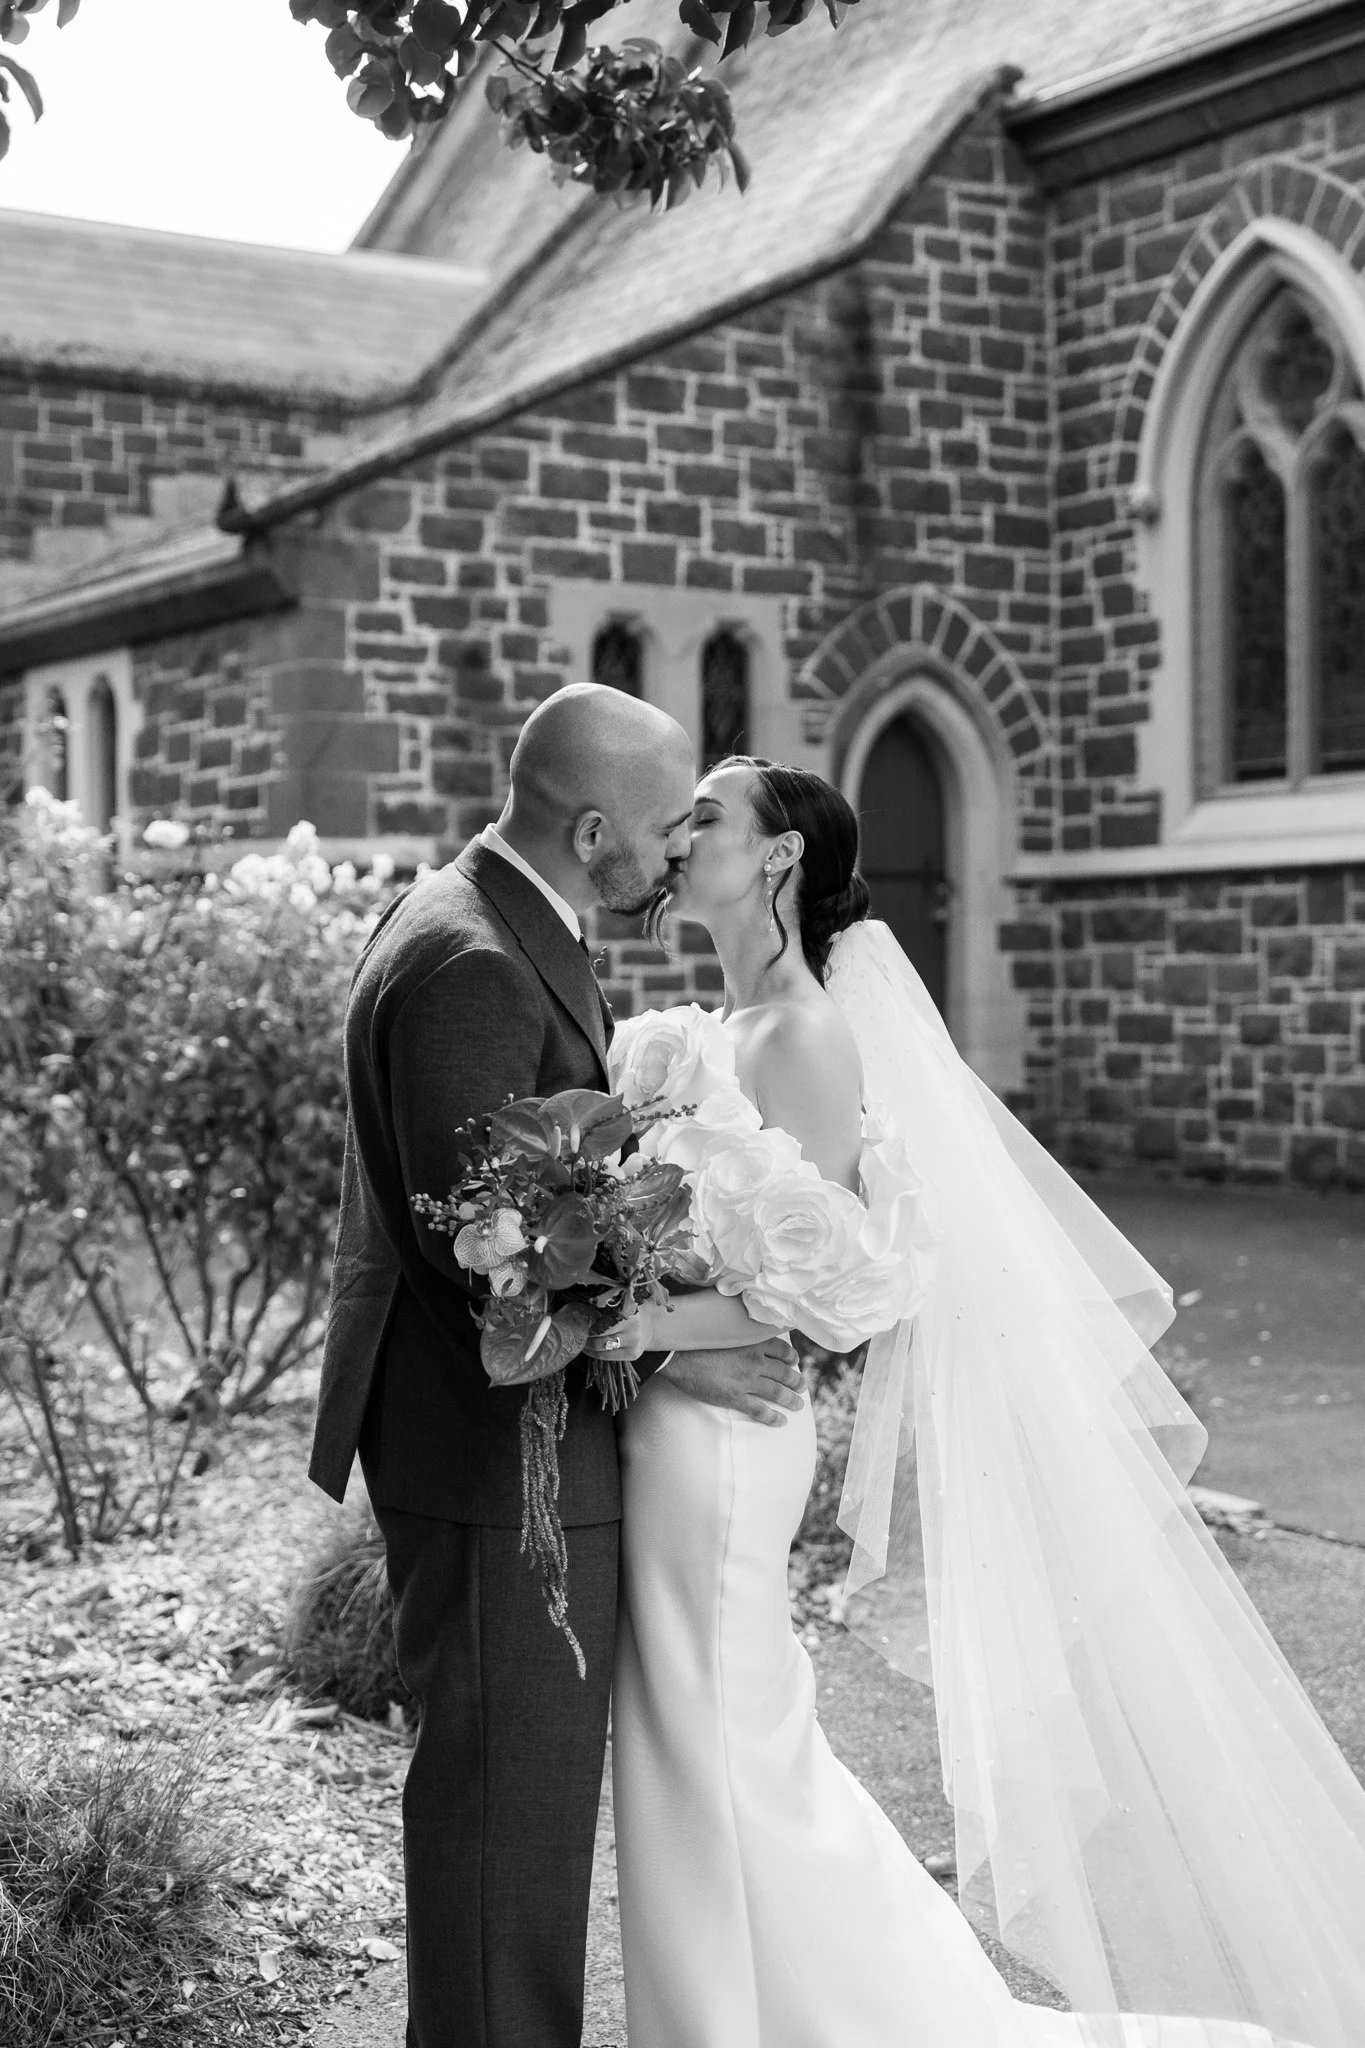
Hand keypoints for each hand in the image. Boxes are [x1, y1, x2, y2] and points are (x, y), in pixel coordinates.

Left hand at [582, 1300, 647, 1363]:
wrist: (652, 1325)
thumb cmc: (632, 1312)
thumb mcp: (623, 1304)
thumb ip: (608, 1305)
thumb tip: (584, 1306)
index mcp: (629, 1314)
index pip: (602, 1324)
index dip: (589, 1326)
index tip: (580, 1325)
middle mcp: (633, 1330)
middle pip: (600, 1338)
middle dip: (586, 1337)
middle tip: (577, 1334)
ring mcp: (633, 1345)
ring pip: (602, 1349)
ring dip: (588, 1347)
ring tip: (582, 1342)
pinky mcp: (632, 1355)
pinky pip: (608, 1357)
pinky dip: (596, 1354)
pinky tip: (589, 1349)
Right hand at [664, 1336, 803, 1425]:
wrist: (678, 1355)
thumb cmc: (697, 1340)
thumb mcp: (724, 1330)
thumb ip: (740, 1334)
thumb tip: (745, 1336)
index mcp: (752, 1342)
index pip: (781, 1349)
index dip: (791, 1356)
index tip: (795, 1361)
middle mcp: (754, 1360)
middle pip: (784, 1372)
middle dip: (797, 1381)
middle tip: (803, 1386)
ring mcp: (745, 1380)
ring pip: (776, 1391)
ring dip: (791, 1399)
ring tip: (798, 1405)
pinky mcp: (734, 1397)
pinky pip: (760, 1409)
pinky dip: (773, 1417)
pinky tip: (781, 1421)